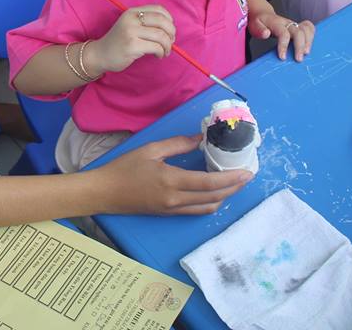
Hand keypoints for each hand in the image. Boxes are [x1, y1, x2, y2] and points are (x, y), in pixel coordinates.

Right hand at [89, 5, 175, 73]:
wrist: (100, 54)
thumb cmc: (119, 42)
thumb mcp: (130, 25)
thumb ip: (145, 22)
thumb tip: (170, 29)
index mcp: (132, 12)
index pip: (158, 9)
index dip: (169, 19)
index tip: (169, 30)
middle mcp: (131, 19)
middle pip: (162, 21)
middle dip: (171, 33)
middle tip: (171, 42)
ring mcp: (131, 32)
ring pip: (161, 35)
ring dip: (168, 45)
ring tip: (165, 51)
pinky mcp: (132, 46)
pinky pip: (156, 47)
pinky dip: (161, 52)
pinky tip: (158, 56)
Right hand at [94, 135, 252, 214]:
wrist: (104, 192)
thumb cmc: (124, 168)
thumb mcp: (150, 149)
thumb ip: (177, 144)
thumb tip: (200, 138)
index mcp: (171, 181)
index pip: (209, 183)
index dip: (231, 179)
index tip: (247, 172)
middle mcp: (175, 200)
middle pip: (214, 197)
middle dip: (234, 188)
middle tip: (246, 176)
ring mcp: (172, 210)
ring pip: (207, 207)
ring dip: (224, 196)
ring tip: (234, 183)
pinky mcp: (168, 214)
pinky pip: (196, 211)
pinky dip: (210, 203)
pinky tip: (215, 193)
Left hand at [249, 12, 314, 61]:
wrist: (263, 14)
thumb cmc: (258, 22)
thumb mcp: (254, 25)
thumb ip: (259, 30)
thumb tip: (266, 34)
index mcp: (276, 23)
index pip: (283, 33)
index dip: (284, 45)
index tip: (282, 58)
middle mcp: (287, 23)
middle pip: (298, 32)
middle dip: (300, 46)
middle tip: (298, 59)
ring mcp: (294, 24)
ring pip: (306, 29)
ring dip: (308, 42)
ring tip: (306, 53)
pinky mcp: (298, 27)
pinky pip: (309, 28)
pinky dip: (312, 36)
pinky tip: (309, 45)